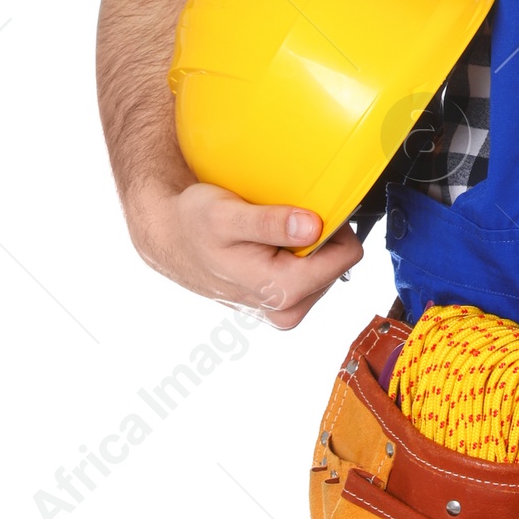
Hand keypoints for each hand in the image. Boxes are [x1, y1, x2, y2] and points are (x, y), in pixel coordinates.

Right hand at [125, 178, 363, 329]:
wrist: (171, 239)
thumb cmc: (194, 224)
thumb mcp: (227, 215)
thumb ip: (271, 223)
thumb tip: (313, 226)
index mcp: (282, 292)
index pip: (347, 255)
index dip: (334, 224)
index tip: (308, 208)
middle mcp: (286, 309)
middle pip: (338, 261)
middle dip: (318, 236)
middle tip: (281, 219)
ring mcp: (283, 309)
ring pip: (325, 266)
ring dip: (304, 244)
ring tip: (268, 232)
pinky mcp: (279, 303)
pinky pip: (308, 272)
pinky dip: (295, 253)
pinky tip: (267, 244)